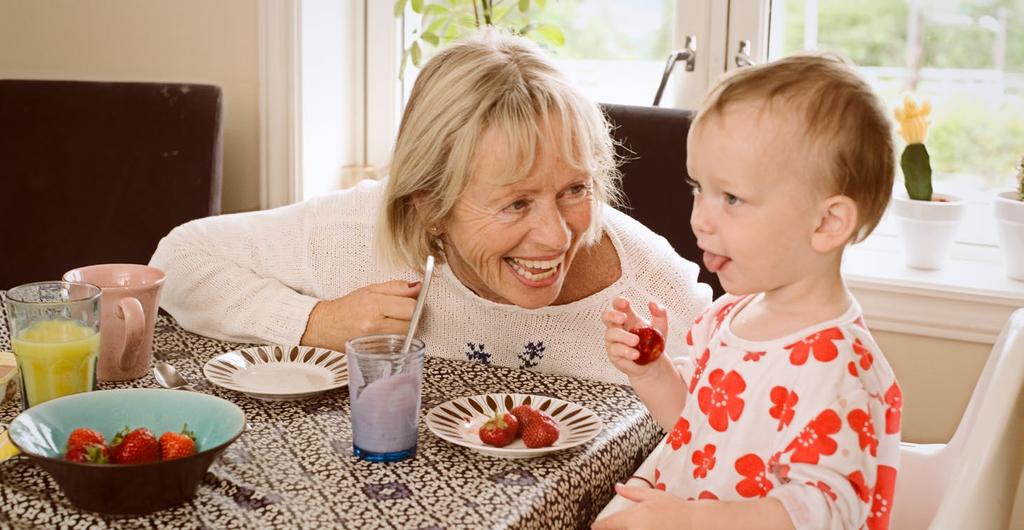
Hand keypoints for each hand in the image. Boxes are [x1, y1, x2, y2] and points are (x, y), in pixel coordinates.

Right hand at [301, 280, 420, 350]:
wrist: (324, 326)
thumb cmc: (346, 307)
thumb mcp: (371, 289)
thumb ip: (397, 287)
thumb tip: (418, 287)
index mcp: (374, 306)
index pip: (411, 308)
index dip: (414, 304)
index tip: (409, 303)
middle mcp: (374, 326)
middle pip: (412, 325)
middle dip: (410, 318)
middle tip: (398, 313)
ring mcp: (374, 342)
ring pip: (406, 337)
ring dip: (404, 330)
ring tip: (390, 323)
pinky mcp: (374, 354)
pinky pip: (396, 347)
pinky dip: (396, 341)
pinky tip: (385, 334)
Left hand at [591, 483, 689, 529]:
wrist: (696, 524)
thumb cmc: (675, 509)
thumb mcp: (652, 495)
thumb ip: (632, 492)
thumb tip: (617, 487)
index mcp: (633, 518)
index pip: (607, 525)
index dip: (599, 525)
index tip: (595, 526)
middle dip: (613, 528)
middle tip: (614, 525)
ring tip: (636, 524)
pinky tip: (647, 528)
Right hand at [602, 297, 668, 377]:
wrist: (653, 364)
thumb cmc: (653, 344)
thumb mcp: (660, 327)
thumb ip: (659, 314)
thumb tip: (652, 303)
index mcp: (628, 318)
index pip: (617, 305)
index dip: (618, 302)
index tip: (626, 303)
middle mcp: (618, 327)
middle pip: (606, 316)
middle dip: (612, 315)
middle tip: (623, 318)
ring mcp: (614, 341)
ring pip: (611, 334)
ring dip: (624, 336)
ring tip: (636, 341)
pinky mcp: (614, 354)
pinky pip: (616, 350)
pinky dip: (626, 351)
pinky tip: (636, 354)